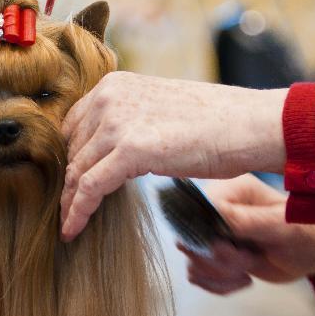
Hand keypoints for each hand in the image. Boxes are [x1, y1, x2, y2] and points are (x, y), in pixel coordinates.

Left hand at [60, 72, 286, 240]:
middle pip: (72, 150)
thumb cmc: (214, 124)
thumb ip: (126, 124)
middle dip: (68, 183)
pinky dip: (77, 212)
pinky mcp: (129, 150)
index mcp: (114, 85)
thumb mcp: (157, 112)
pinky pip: (89, 187)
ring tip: (67, 225)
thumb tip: (105, 155)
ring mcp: (117, 122)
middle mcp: (109, 97)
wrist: (251, 125)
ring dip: (69, 202)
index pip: (72, 127)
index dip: (68, 159)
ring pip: (76, 171)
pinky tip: (72, 230)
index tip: (67, 185)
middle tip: (64, 210)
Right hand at [179, 175, 314, 294]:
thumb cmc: (308, 234)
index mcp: (231, 191)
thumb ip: (247, 220)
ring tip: (248, 271)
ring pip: (191, 260)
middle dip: (219, 261)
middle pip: (190, 240)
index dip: (211, 239)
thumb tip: (212, 214)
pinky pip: (196, 274)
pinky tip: (242, 280)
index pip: (196, 213)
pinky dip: (217, 284)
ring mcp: (211, 232)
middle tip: (250, 261)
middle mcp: (215, 208)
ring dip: (220, 275)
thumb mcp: (283, 227)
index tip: (240, 251)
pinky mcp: (210, 252)